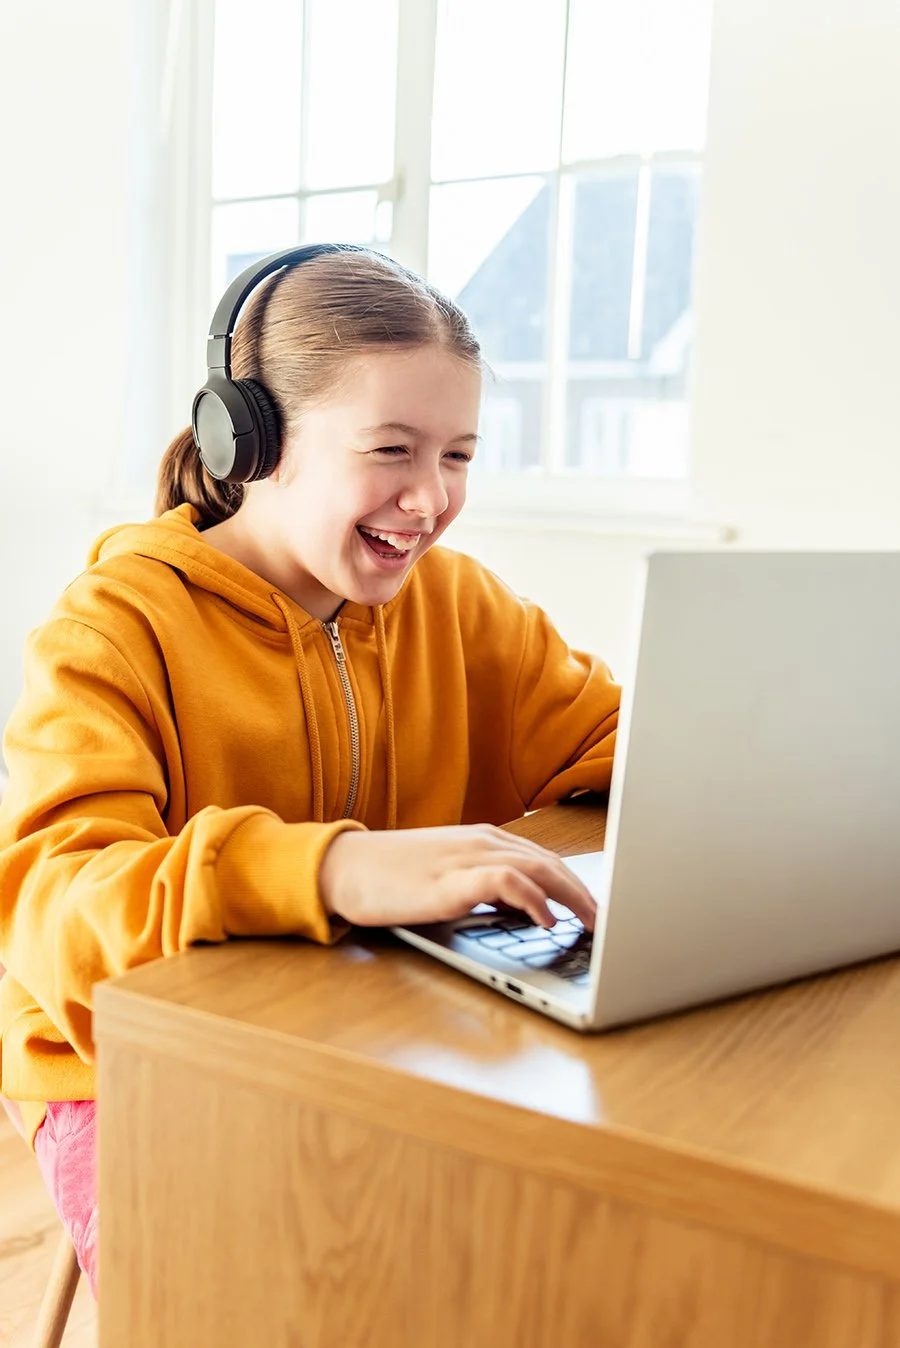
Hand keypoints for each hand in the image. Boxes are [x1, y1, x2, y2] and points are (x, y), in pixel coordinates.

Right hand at [319, 824, 596, 930]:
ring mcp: (467, 858)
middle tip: (611, 922)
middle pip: (551, 862)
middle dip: (586, 892)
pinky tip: (547, 920)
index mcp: (484, 839)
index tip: (601, 907)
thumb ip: (485, 886)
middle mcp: (482, 842)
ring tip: (594, 924)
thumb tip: (525, 912)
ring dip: (572, 897)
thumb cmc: (392, 875)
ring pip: (538, 869)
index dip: (579, 882)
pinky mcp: (451, 881)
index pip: (545, 857)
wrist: (345, 867)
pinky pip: (504, 882)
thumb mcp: (448, 876)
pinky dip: (532, 899)